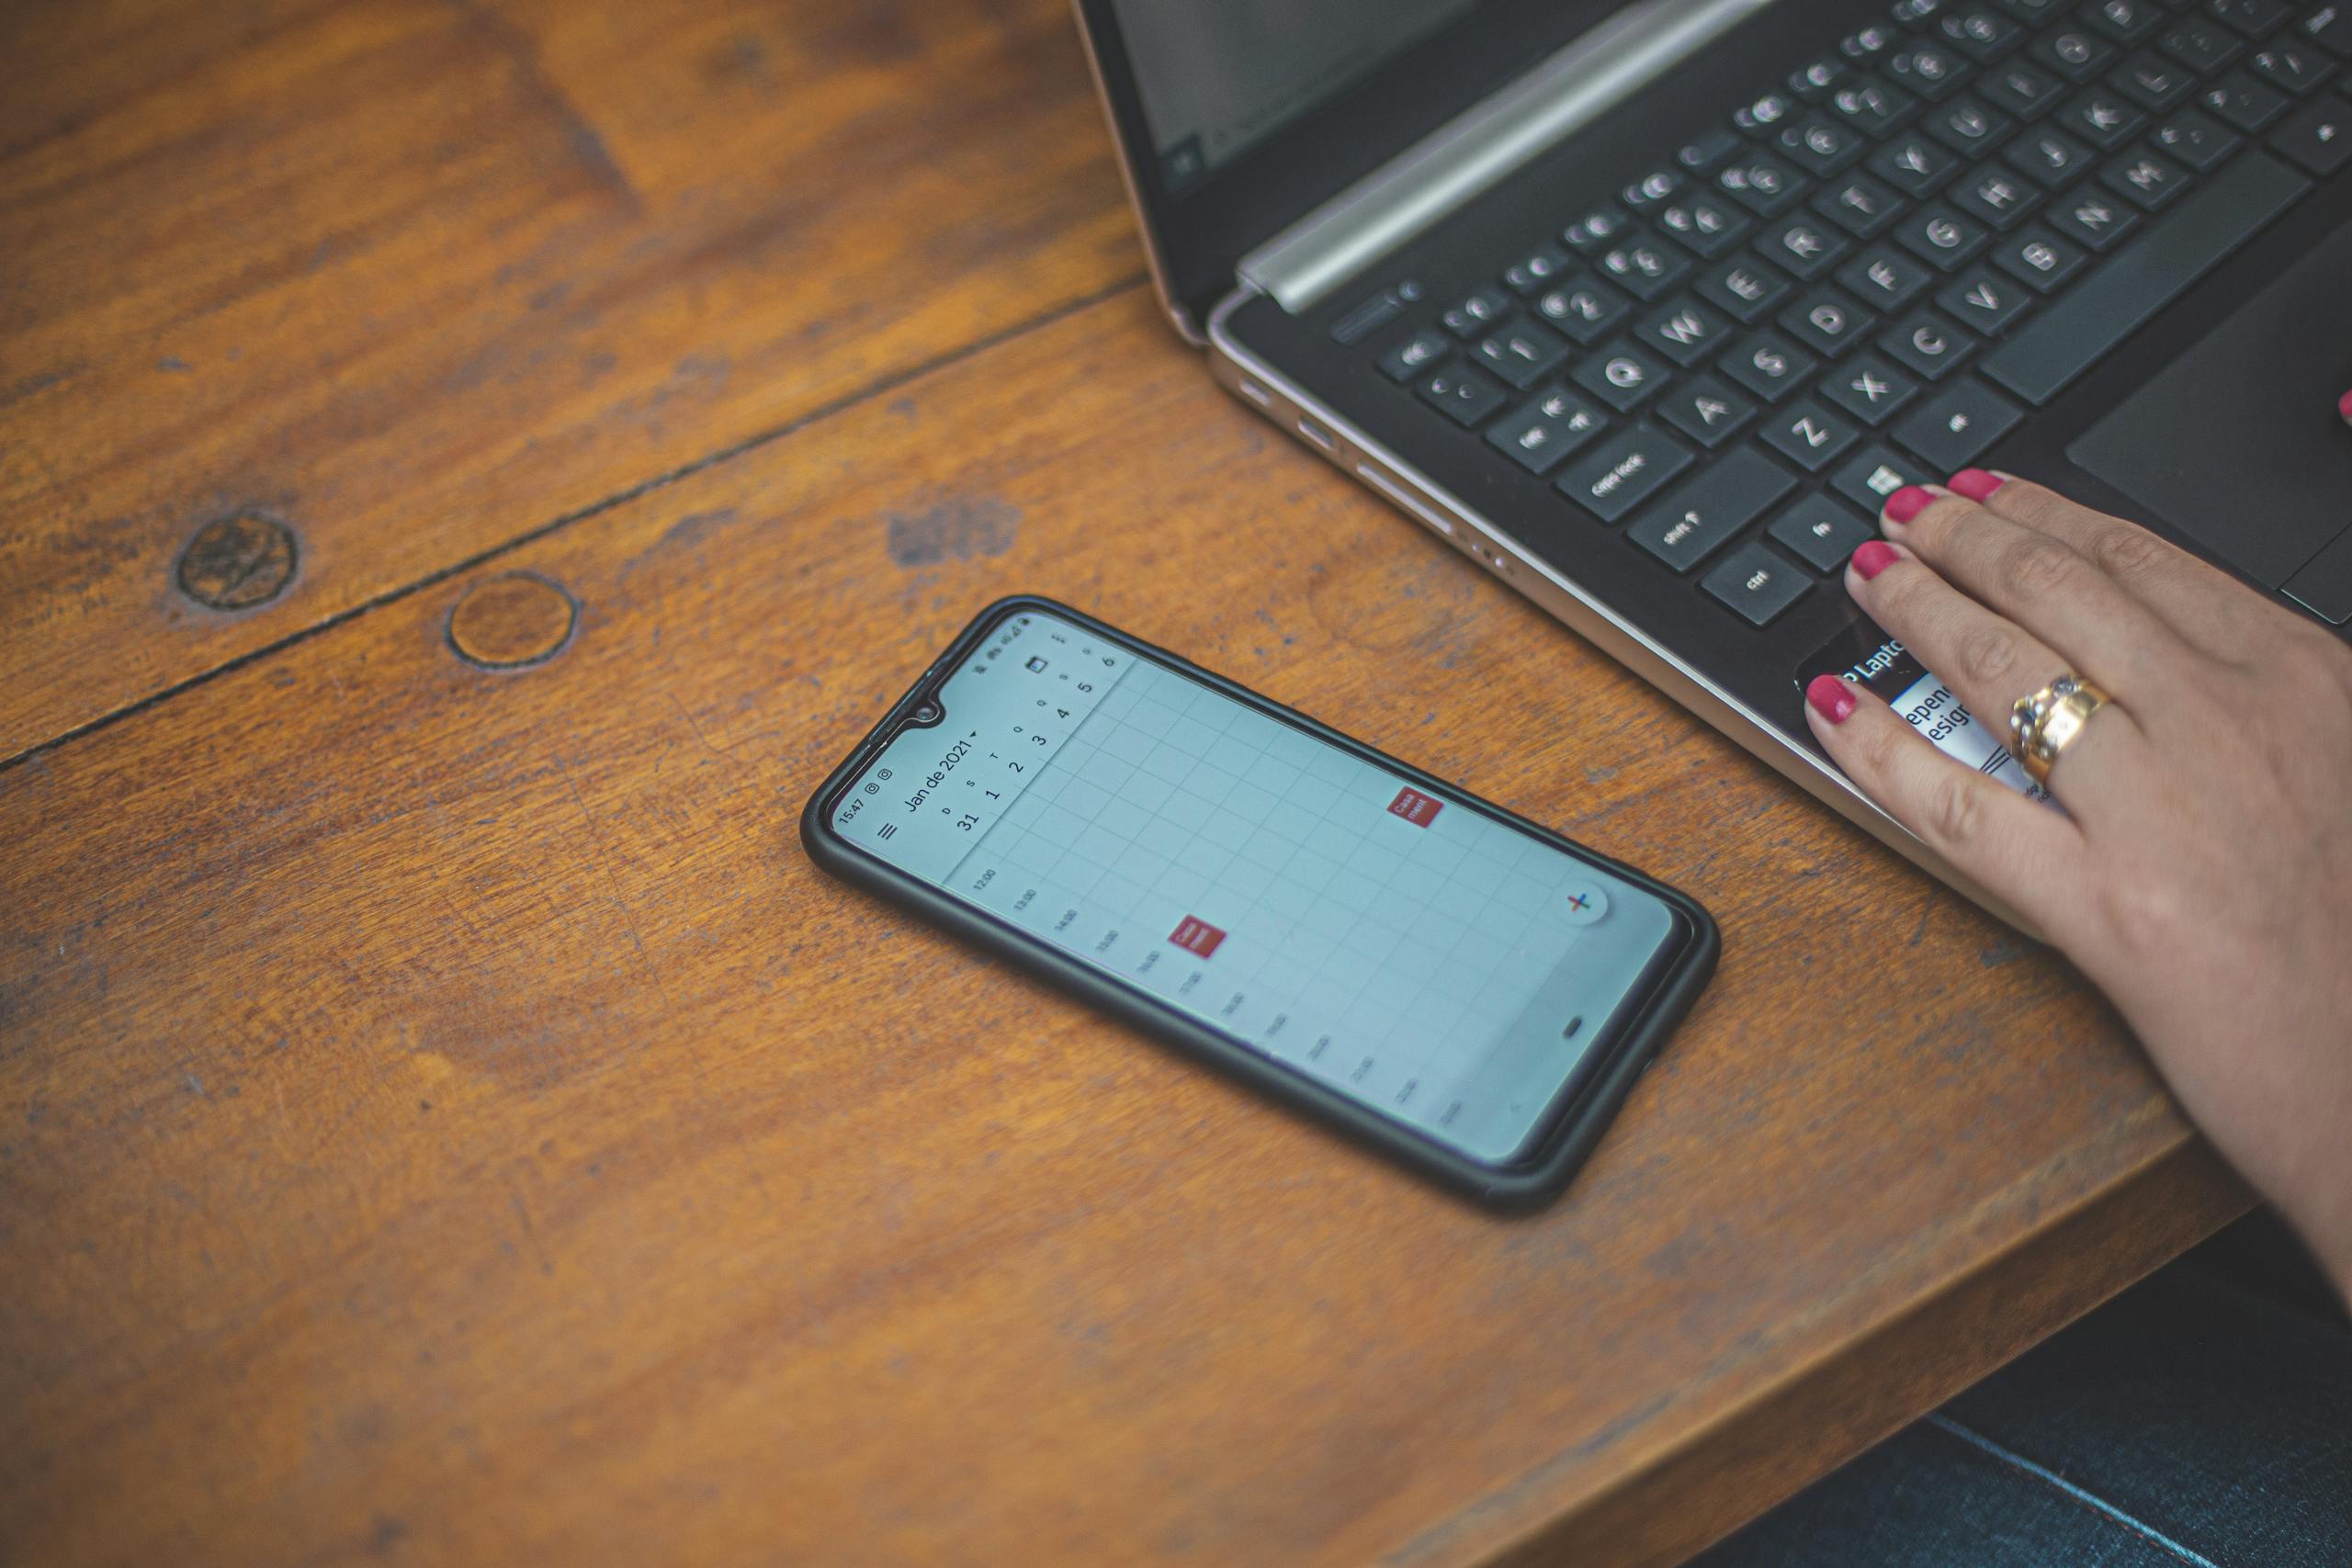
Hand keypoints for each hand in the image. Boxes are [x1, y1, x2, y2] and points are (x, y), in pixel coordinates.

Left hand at [1802, 466, 2351, 1296]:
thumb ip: (2277, 706)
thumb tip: (2179, 660)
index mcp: (2302, 677)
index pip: (2142, 561)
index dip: (2043, 515)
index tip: (1983, 492)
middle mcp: (2228, 720)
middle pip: (2057, 593)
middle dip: (1961, 540)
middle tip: (1897, 513)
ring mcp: (2160, 810)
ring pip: (2000, 671)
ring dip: (1912, 606)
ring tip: (1863, 575)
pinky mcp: (2106, 910)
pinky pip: (1960, 807)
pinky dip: (1879, 748)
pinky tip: (1831, 707)